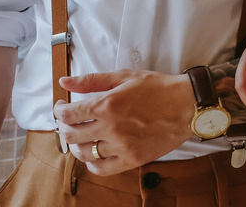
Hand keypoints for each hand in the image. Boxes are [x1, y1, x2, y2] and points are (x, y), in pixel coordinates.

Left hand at [53, 70, 192, 175]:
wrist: (186, 105)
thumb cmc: (158, 88)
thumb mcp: (124, 76)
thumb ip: (92, 80)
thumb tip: (64, 83)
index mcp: (107, 104)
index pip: (69, 114)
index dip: (60, 111)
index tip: (62, 108)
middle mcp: (111, 127)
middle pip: (72, 134)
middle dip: (65, 127)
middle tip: (69, 122)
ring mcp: (121, 146)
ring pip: (84, 153)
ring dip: (76, 145)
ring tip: (81, 137)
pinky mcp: (132, 159)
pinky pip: (102, 169)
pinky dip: (92, 164)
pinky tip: (94, 154)